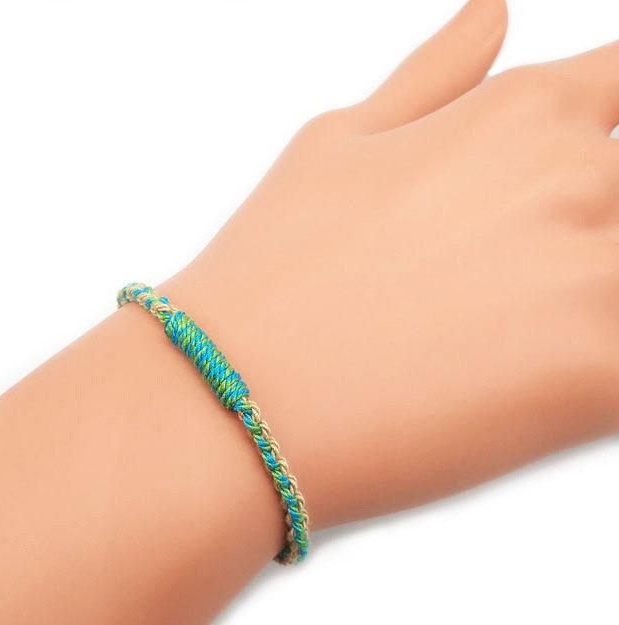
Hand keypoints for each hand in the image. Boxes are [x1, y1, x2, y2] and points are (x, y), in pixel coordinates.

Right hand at [162, 0, 618, 529]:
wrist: (230, 400)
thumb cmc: (269, 277)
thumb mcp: (334, 146)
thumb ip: (433, 79)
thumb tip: (492, 13)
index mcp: (524, 112)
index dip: (604, 136)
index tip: (556, 201)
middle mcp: (574, 179)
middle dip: (589, 232)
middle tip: (488, 290)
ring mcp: (594, 278)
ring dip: (589, 307)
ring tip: (499, 339)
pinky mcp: (596, 377)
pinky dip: (594, 380)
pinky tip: (533, 395)